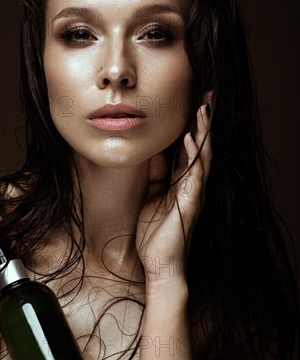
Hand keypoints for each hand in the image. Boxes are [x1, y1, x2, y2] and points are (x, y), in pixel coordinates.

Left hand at [136, 103, 211, 283]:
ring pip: (202, 157)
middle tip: (206, 96)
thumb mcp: (152, 196)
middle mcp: (191, 185)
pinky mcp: (190, 203)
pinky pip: (194, 175)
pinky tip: (190, 140)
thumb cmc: (155, 233)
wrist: (159, 263)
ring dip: (202, 133)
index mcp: (181, 183)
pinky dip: (194, 156)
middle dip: (203, 123)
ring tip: (202, 109)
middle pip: (200, 147)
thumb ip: (156, 176)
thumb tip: (153, 153)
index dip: (192, 126)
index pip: (190, 149)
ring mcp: (193, 194)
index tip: (193, 103)